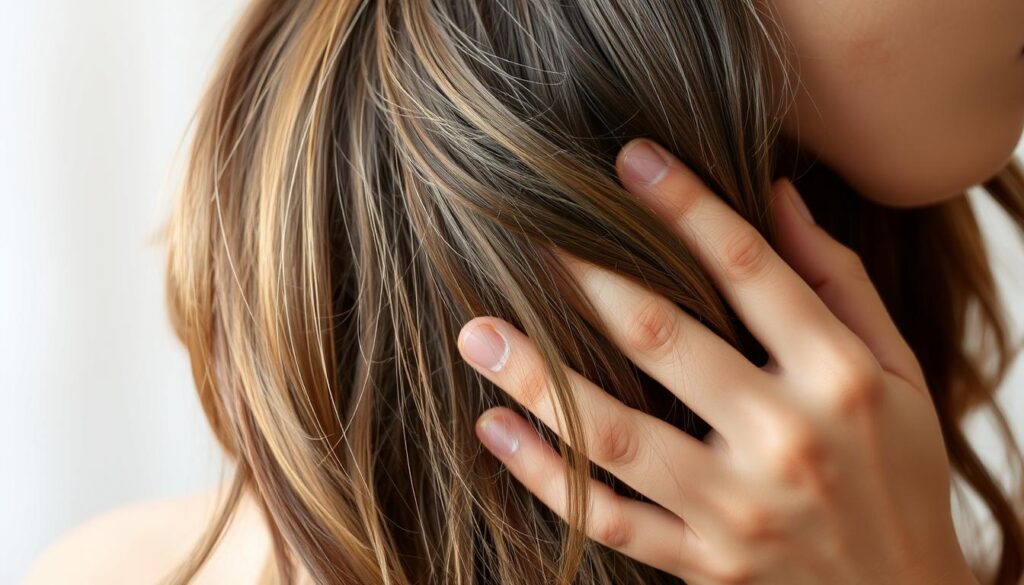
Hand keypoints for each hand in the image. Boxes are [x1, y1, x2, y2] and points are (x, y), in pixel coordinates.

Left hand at [456, 138, 979, 584]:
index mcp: (839, 379)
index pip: (752, 270)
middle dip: (589, 277)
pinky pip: (610, 519)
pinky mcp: (705, 564)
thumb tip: (778, 194)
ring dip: (538, 378)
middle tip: (527, 231)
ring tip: (478, 331)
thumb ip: (837, 283)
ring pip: (617, 436)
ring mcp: (738, 510)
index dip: (687, 205)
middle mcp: (786, 440)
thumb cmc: (899, 471)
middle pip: (665, 339)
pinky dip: (546, 476)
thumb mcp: (900, 372)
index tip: (631, 159)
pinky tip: (495, 427)